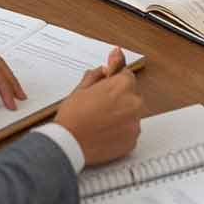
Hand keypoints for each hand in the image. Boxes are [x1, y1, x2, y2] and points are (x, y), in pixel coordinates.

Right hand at [54, 48, 142, 165]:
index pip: (126, 76)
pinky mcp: (133, 141)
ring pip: (130, 113)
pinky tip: (104, 132)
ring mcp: (134, 124)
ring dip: (120, 115)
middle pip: (130, 95)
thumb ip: (101, 72)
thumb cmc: (73, 116)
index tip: (105, 87)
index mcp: (123, 86)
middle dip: (118, 98)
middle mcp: (134, 103)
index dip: (113, 81)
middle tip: (98, 106)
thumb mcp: (83, 88)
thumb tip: (112, 59)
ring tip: (100, 121)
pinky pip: (129, 131)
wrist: (68, 145)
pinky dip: (120, 131)